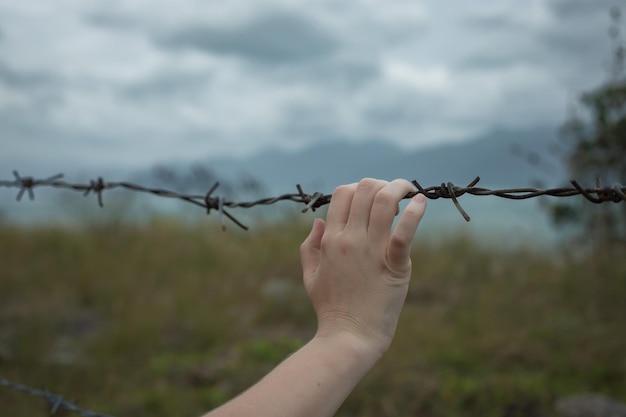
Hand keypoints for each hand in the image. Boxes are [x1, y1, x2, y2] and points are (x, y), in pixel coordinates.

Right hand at [300, 178, 426, 353]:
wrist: (348, 337)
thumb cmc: (331, 308)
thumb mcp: (310, 275)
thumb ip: (310, 245)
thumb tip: (319, 220)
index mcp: (330, 239)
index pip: (343, 193)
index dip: (359, 188)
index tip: (372, 199)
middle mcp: (350, 239)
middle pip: (364, 189)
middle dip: (381, 184)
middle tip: (394, 194)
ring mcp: (371, 251)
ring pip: (384, 201)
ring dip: (399, 188)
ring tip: (409, 191)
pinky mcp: (394, 265)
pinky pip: (405, 232)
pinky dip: (416, 212)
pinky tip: (421, 201)